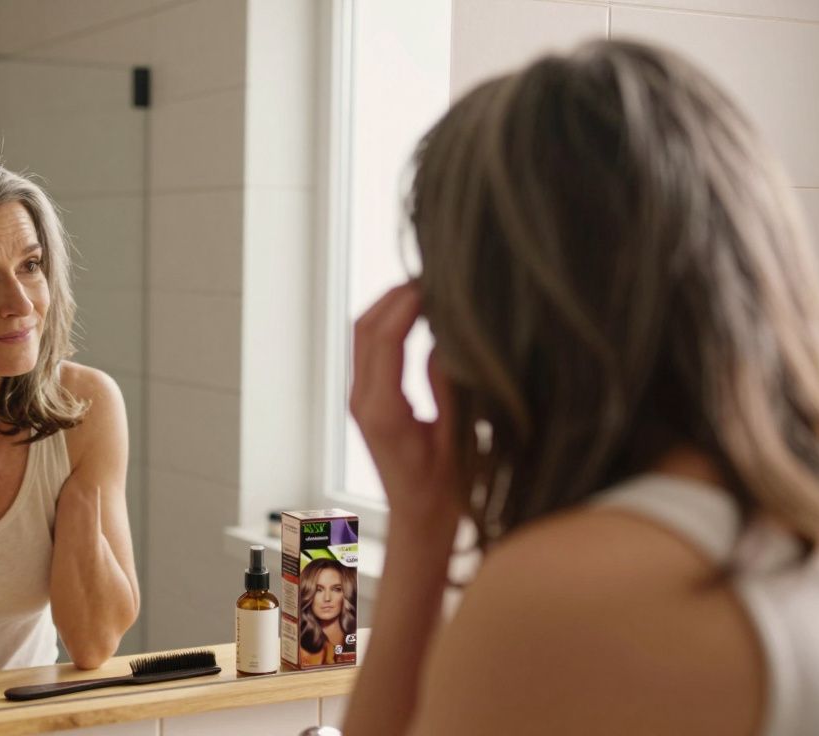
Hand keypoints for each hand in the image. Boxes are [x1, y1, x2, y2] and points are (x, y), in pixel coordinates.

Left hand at [349, 283, 461, 531]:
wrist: (419, 519)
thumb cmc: (445, 491)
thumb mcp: (457, 439)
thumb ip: (450, 389)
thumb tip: (447, 339)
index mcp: (383, 411)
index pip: (384, 340)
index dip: (406, 304)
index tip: (433, 282)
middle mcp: (363, 401)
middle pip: (365, 329)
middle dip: (395, 295)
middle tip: (431, 274)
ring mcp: (361, 399)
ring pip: (363, 335)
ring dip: (389, 305)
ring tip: (426, 286)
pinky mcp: (367, 399)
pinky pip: (370, 349)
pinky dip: (389, 323)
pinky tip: (418, 313)